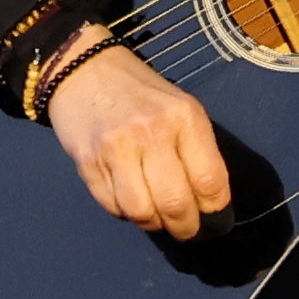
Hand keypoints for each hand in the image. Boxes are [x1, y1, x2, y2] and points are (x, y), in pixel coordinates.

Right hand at [49, 31, 231, 238]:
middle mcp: (152, 132)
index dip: (215, 211)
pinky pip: (112, 206)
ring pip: (142, 212)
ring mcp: (116, 148)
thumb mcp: (180, 109)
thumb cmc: (140, 93)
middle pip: (176, 204)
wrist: (84, 69)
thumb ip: (197, 151)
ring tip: (156, 216)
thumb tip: (209, 204)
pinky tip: (129, 198)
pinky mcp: (87, 162)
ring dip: (153, 224)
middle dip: (185, 228)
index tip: (213, 220)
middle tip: (185, 229)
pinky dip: (124, 212)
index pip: (210, 181)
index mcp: (184, 118)